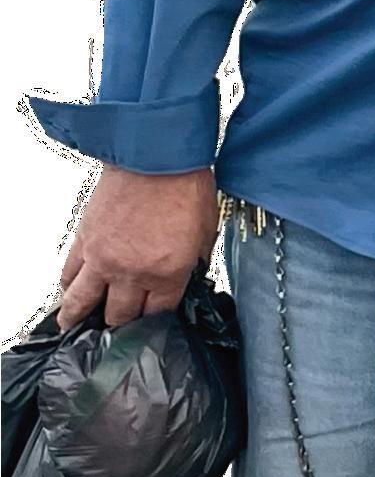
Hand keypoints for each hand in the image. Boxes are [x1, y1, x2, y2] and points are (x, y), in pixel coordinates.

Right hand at [56, 163, 219, 330]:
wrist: (156, 151)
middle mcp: (131, 272)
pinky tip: (70, 293)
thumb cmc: (185, 182)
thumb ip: (194, 259)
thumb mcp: (205, 229)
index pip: (156, 315)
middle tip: (119, 324)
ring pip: (82, 303)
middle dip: (122, 323)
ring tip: (75, 326)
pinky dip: (69, 287)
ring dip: (79, 317)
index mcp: (167, 273)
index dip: (155, 321)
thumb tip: (190, 272)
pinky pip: (70, 274)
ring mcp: (103, 258)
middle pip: (120, 316)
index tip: (151, 322)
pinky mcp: (85, 239)